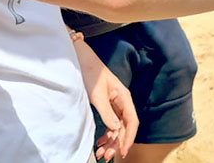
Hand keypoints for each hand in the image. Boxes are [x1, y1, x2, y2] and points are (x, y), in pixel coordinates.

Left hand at [73, 38, 137, 160]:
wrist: (81, 59)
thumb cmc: (91, 72)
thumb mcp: (97, 94)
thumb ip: (107, 112)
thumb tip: (115, 128)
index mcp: (124, 97)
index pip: (131, 121)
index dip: (128, 138)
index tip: (122, 151)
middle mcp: (122, 101)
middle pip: (124, 127)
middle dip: (117, 143)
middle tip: (107, 155)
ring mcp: (115, 104)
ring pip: (117, 127)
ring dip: (111, 141)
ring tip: (101, 152)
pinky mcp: (107, 105)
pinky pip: (110, 123)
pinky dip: (106, 134)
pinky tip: (100, 142)